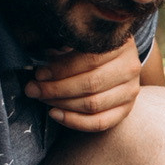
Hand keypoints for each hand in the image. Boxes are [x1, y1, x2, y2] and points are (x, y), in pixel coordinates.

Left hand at [24, 40, 142, 131]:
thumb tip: (39, 70)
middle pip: (91, 84)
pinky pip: (99, 122)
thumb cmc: (92, 48)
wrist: (117, 59)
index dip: (61, 69)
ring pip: (93, 104)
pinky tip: (55, 114)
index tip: (39, 74)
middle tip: (33, 89)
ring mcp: (131, 90)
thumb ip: (63, 50)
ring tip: (42, 99)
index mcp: (121, 44)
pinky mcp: (126, 109)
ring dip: (62, 104)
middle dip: (56, 89)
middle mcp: (130, 67)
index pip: (89, 60)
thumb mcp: (81, 41)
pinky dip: (74, 121)